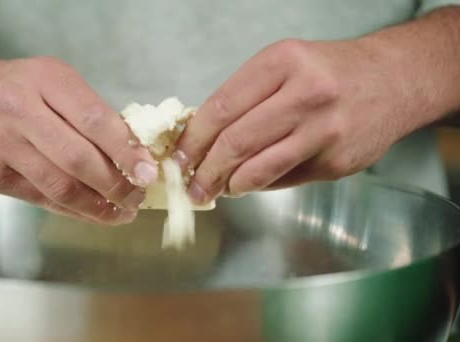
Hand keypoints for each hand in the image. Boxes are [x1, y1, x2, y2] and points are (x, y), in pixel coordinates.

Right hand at [0, 57, 157, 223]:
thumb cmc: (14, 89)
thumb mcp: (52, 82)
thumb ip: (88, 113)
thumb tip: (134, 155)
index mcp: (45, 79)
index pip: (95, 120)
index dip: (126, 150)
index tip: (149, 172)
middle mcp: (18, 109)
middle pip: (78, 159)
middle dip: (116, 185)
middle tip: (137, 197)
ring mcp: (0, 145)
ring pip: (60, 187)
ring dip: (98, 206)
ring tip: (121, 212)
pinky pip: (42, 199)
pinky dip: (73, 210)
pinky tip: (93, 212)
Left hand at [175, 38, 428, 203]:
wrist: (395, 81)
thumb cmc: (330, 73)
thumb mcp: (285, 65)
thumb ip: (246, 97)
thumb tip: (202, 139)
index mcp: (283, 62)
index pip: (221, 106)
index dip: (193, 138)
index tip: (178, 156)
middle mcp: (305, 94)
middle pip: (236, 141)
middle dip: (204, 170)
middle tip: (191, 185)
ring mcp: (324, 131)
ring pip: (258, 168)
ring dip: (227, 185)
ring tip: (213, 190)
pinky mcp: (336, 162)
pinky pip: (283, 180)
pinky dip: (258, 185)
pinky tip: (247, 183)